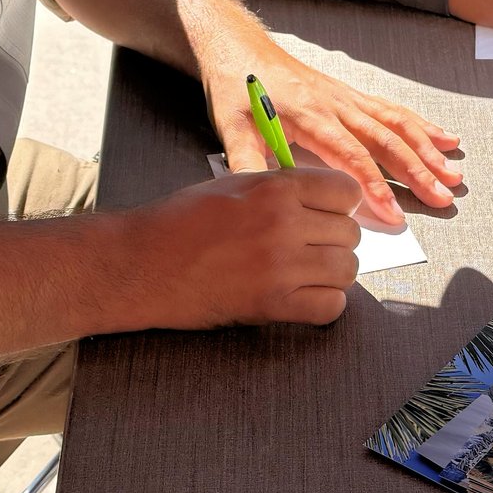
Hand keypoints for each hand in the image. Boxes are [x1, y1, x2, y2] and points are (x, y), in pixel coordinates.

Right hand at [122, 168, 362, 328]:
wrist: (142, 263)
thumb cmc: (180, 221)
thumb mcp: (234, 184)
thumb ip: (281, 188)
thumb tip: (321, 200)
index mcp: (276, 188)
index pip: (346, 192)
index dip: (340, 206)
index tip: (326, 215)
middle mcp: (284, 223)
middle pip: (350, 234)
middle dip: (335, 242)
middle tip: (311, 249)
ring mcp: (281, 266)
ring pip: (347, 271)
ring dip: (332, 275)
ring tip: (307, 275)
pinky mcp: (273, 305)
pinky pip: (331, 308)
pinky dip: (324, 305)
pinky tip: (303, 299)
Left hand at [211, 52, 460, 227]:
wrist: (238, 47)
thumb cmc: (235, 87)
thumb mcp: (230, 129)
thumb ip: (247, 166)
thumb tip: (262, 203)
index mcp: (310, 117)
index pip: (352, 157)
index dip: (376, 187)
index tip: (394, 215)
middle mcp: (336, 105)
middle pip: (386, 141)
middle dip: (417, 172)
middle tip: (442, 198)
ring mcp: (347, 98)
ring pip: (397, 124)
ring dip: (427, 150)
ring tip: (453, 173)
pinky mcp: (349, 95)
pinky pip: (391, 110)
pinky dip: (421, 125)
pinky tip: (444, 138)